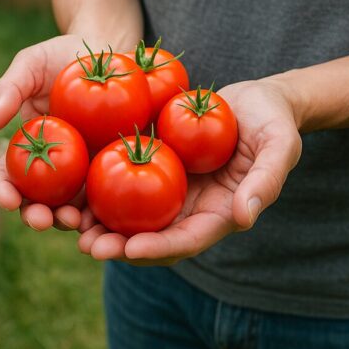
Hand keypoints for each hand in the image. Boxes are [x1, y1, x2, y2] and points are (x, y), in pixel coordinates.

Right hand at [0, 34, 124, 231]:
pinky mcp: (112, 169)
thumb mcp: (31, 64)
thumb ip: (9, 88)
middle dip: (35, 217)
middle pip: (36, 201)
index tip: (8, 200)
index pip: (6, 176)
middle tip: (42, 220)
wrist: (110, 53)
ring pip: (70, 208)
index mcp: (26, 145)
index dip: (3, 191)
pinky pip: (106, 198)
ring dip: (68, 222)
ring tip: (76, 223)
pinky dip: (103, 213)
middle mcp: (51, 166)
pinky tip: (108, 218)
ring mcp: (82, 171)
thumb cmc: (63, 56)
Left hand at [77, 78, 302, 264]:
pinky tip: (72, 187)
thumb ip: (266, 179)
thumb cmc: (273, 120)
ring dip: (101, 225)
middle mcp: (190, 209)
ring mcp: (171, 190)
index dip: (159, 249)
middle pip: (151, 237)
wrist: (257, 98)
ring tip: (69, 225)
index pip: (187, 240)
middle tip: (88, 247)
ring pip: (131, 216)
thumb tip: (245, 216)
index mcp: (219, 213)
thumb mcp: (279, 145)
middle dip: (119, 247)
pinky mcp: (156, 166)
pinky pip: (125, 181)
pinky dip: (99, 190)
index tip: (130, 250)